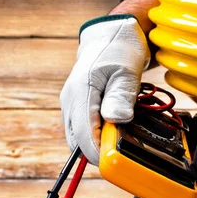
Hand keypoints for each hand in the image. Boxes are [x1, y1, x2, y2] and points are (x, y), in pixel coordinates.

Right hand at [60, 15, 149, 164]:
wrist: (110, 35)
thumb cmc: (119, 49)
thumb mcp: (126, 70)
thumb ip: (121, 95)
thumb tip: (116, 120)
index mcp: (80, 92)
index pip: (83, 134)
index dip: (97, 153)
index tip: (114, 162)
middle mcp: (70, 101)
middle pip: (76, 140)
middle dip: (97, 152)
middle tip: (121, 154)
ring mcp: (71, 104)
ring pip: (78, 136)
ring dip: (96, 144)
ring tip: (119, 141)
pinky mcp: (76, 106)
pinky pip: (82, 129)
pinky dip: (96, 135)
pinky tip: (113, 131)